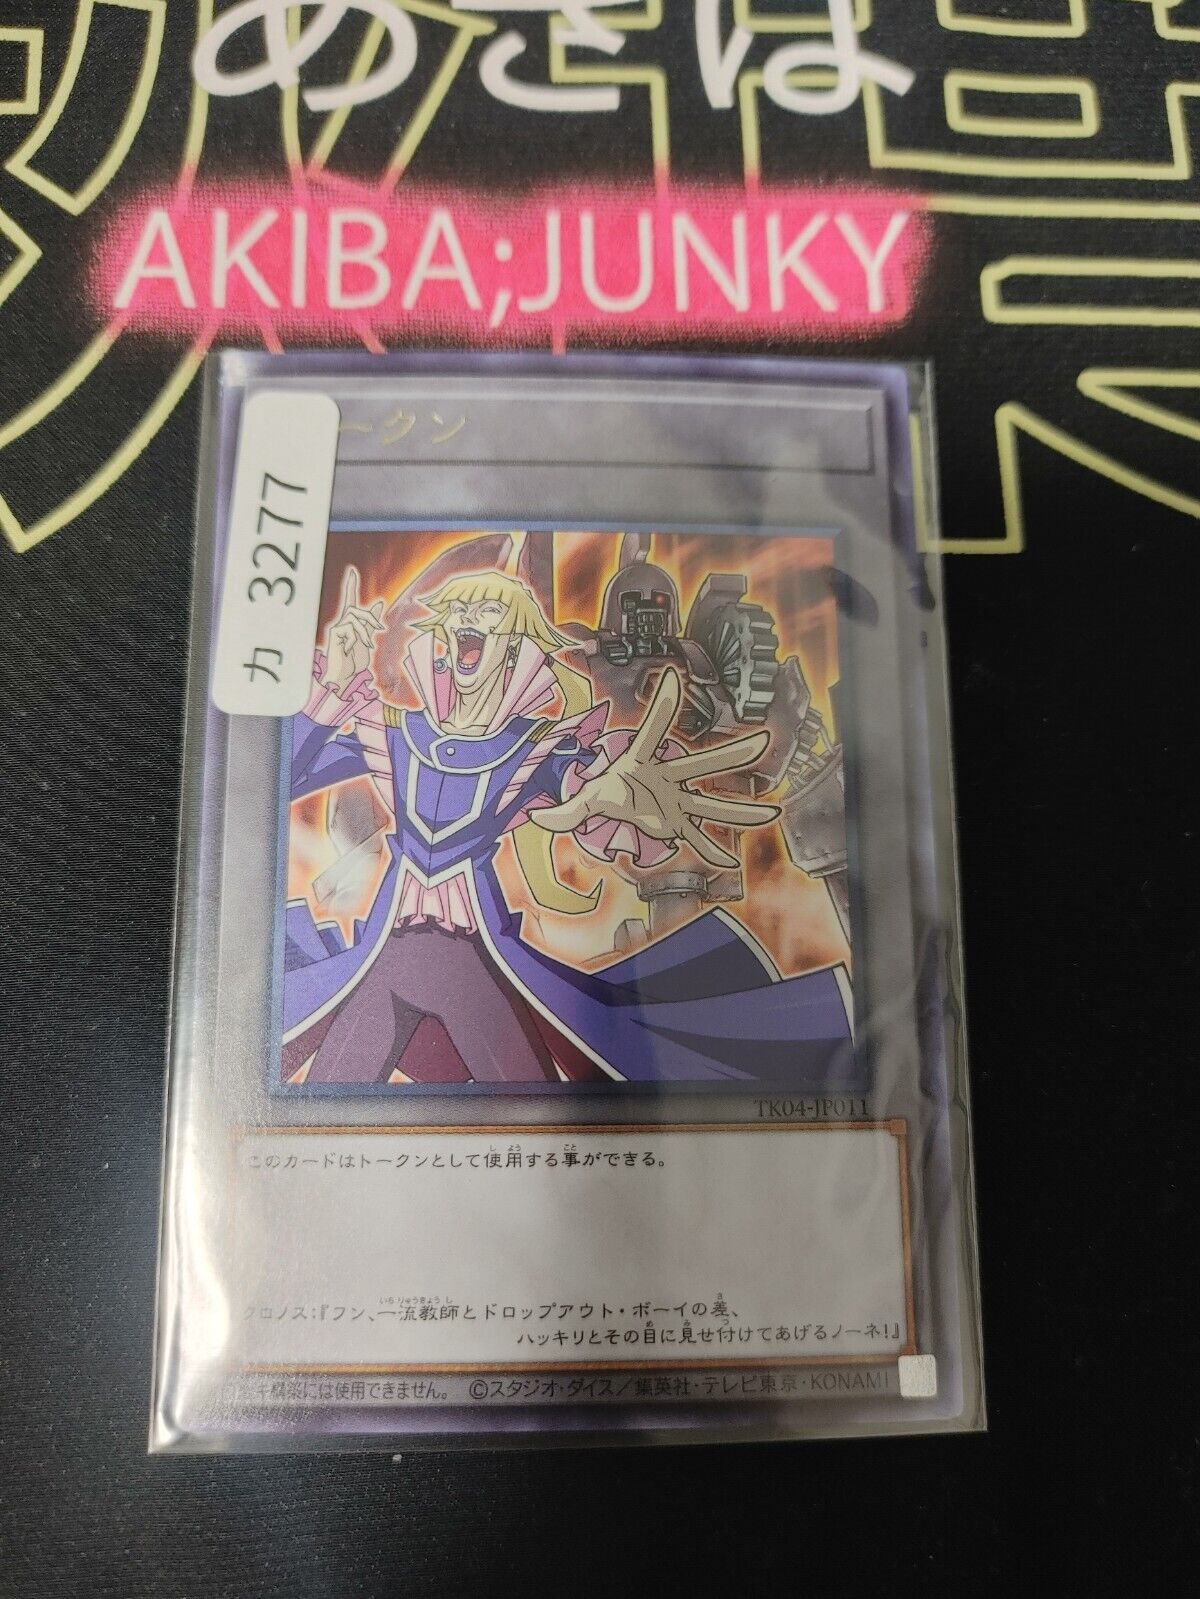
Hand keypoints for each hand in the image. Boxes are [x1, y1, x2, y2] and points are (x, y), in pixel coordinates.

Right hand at [324, 566, 384, 692]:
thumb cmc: (354, 660)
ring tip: (366, 644)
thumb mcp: (367, 638)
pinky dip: (356, 638)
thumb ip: (371, 621)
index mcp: (349, 623)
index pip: (349, 599)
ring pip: (354, 618)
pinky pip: (350, 628)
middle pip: (355, 609)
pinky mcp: (334, 634)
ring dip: (364, 631)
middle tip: (380, 629)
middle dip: (369, 617)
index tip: (352, 571)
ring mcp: (336, 628)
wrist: (345, 676)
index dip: (350, 585)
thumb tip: (379, 603)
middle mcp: (341, 623)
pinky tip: (352, 648)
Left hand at [530, 669, 778, 868]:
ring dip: (741, 809)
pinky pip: (698, 838)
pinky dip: (713, 852)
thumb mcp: (582, 799)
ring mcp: (677, 803)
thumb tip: (535, 815)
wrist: (615, 806)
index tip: (676, 678)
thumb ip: (562, 808)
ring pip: (713, 804)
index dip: (665, 704)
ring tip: (771, 808)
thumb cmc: (604, 791)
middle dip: (734, 754)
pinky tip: (732, 862)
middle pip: (704, 765)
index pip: (655, 730)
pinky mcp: (676, 826)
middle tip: (763, 742)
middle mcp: (668, 781)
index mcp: (645, 763)